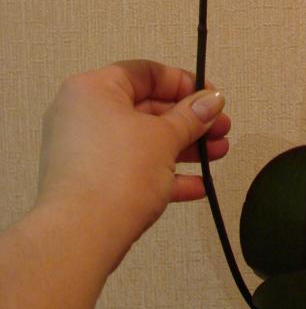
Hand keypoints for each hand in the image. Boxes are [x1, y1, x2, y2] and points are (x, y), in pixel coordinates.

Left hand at [36, 59, 229, 272]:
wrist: (82, 236)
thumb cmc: (118, 173)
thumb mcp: (164, 137)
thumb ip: (192, 116)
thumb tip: (212, 100)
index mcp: (94, 89)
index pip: (145, 73)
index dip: (183, 82)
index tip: (211, 98)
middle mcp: (84, 114)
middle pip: (147, 108)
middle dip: (190, 120)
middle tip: (221, 129)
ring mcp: (86, 150)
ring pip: (144, 140)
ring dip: (184, 147)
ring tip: (218, 155)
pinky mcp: (92, 182)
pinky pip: (133, 168)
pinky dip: (164, 173)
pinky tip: (198, 186)